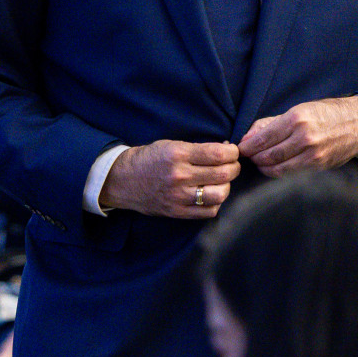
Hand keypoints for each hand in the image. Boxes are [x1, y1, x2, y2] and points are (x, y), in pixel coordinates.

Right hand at [99, 140, 240, 217]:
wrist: (123, 180)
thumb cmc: (149, 159)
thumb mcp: (171, 145)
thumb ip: (197, 149)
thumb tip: (225, 151)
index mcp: (178, 154)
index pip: (218, 154)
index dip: (232, 152)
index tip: (233, 151)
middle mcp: (180, 176)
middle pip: (223, 174)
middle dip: (234, 167)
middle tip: (232, 165)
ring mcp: (179, 196)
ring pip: (219, 194)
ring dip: (226, 186)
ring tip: (222, 181)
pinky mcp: (177, 211)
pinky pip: (208, 211)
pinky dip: (216, 203)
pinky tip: (211, 195)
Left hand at [239, 95, 357, 175]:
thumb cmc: (325, 114)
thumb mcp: (297, 110)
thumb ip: (269, 124)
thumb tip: (247, 138)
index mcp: (296, 119)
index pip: (263, 138)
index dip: (248, 147)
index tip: (241, 149)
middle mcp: (304, 138)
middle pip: (268, 156)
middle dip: (254, 158)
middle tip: (249, 157)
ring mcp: (313, 155)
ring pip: (278, 169)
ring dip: (264, 168)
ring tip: (261, 163)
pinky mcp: (319, 167)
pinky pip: (291, 175)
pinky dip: (279, 173)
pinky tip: (275, 168)